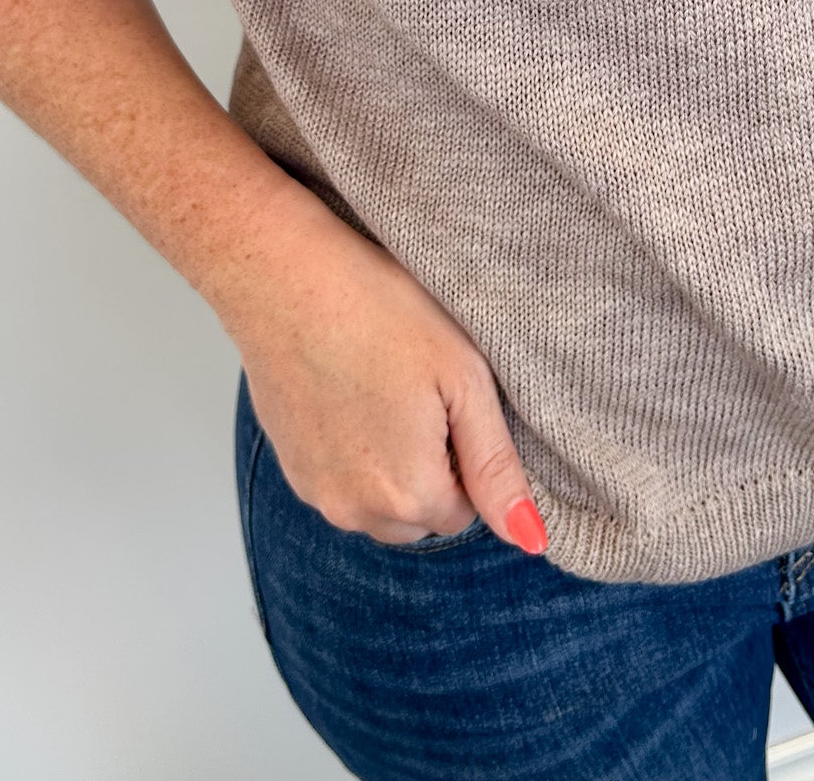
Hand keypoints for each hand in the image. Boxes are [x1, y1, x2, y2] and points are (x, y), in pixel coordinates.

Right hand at [224, 193, 547, 554]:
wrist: (282, 276)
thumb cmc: (377, 312)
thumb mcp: (462, 378)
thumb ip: (498, 467)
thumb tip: (531, 538)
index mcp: (410, 494)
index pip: (467, 510)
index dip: (464, 453)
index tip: (445, 398)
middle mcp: (357, 512)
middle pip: (421, 515)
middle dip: (429, 468)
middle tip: (416, 390)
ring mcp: (315, 492)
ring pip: (379, 503)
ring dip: (389, 464)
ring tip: (380, 386)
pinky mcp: (288, 467)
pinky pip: (339, 482)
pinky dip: (351, 451)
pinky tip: (347, 390)